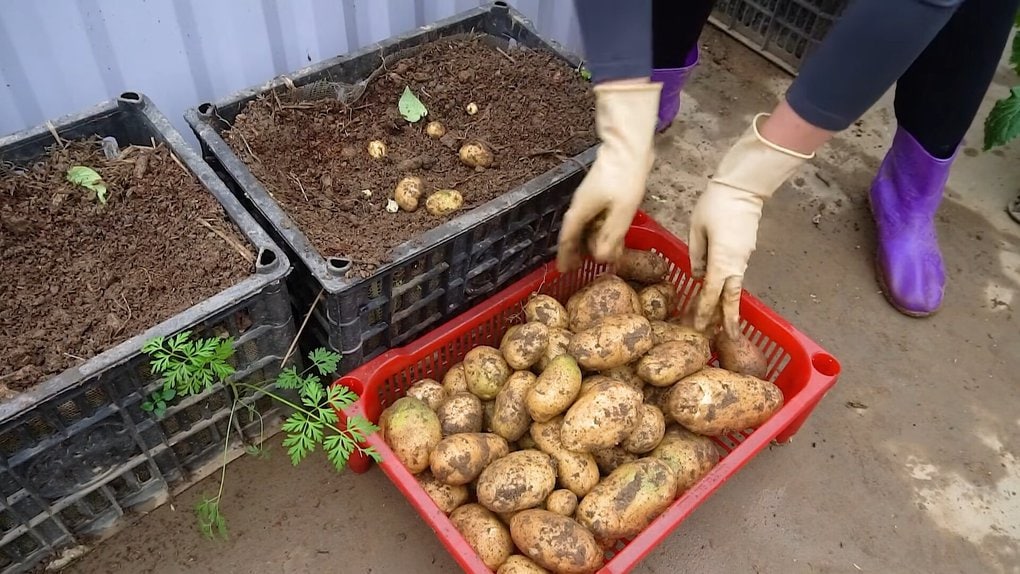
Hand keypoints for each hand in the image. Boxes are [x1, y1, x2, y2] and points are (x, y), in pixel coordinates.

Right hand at [557, 80, 660, 272]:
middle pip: (574, 233)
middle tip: (578, 267)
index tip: (563, 270)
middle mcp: (580, 206)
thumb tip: (600, 258)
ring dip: (588, 241)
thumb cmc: (624, 178)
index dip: (564, 256)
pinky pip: (595, 217)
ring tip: (595, 255)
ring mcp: (590, 198)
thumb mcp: (622, 212)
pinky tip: (609, 234)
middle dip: (576, 251)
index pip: (567, 238)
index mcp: (580, 211)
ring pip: (586, 225)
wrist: (627, 148)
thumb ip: (611, 236)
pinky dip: (598, 229)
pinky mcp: (601, 193)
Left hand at [689, 113, 811, 337]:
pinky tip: (722, 297)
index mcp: (723, 260)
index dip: (704, 313)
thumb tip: (698, 275)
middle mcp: (737, 263)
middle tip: (725, 341)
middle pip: (731, 298)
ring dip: (728, 307)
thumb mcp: (696, 229)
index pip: (712, 293)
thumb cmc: (716, 204)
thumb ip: (695, 255)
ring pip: (735, 288)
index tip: (698, 329)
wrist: (744, 186)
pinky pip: (736, 276)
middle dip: (727, 321)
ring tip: (721, 326)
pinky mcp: (746, 251)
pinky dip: (729, 290)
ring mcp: (744, 258)